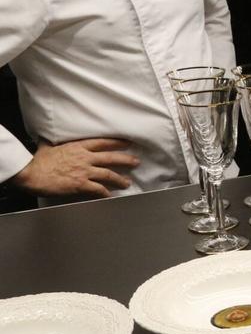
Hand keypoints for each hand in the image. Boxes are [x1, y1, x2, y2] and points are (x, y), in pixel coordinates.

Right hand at [12, 138, 139, 198]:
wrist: (31, 173)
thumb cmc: (37, 161)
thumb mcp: (47, 146)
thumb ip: (52, 142)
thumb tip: (47, 137)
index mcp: (78, 147)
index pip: (103, 142)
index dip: (118, 142)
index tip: (128, 143)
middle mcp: (85, 158)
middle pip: (111, 158)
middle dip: (126, 160)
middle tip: (136, 162)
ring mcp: (84, 171)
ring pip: (108, 174)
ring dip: (119, 179)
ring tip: (127, 183)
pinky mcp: (80, 184)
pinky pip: (97, 189)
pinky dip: (105, 193)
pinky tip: (110, 196)